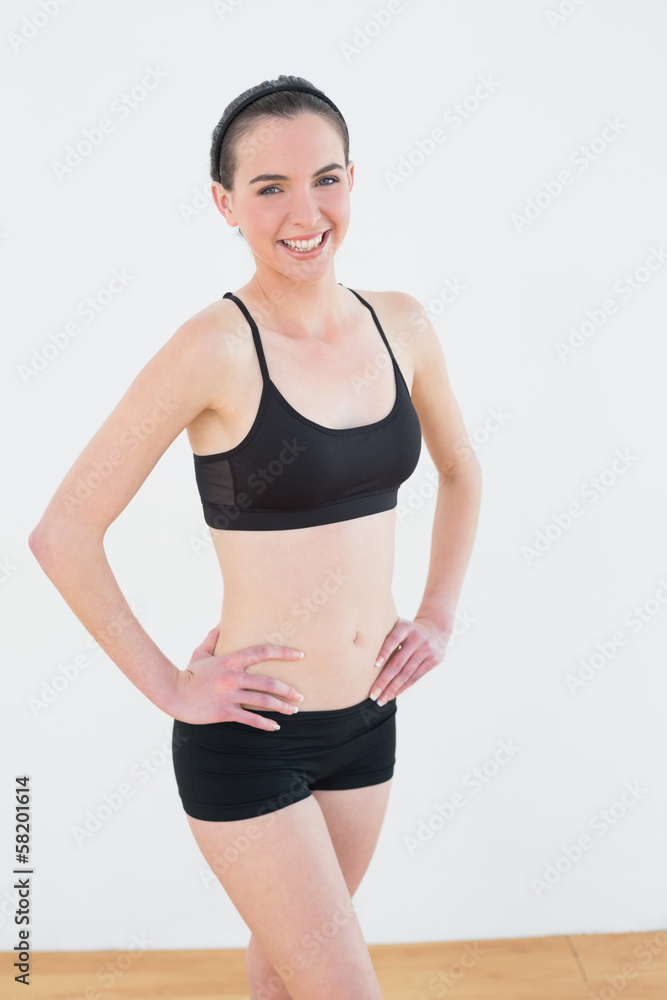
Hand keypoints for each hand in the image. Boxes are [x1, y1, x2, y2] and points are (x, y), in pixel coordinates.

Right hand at [170, 625, 304, 728]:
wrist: (173, 693)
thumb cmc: (188, 673)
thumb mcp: (201, 652)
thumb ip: (214, 637)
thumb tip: (222, 621)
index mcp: (230, 660)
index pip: (262, 652)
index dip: (283, 653)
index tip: (299, 655)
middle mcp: (233, 677)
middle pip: (268, 682)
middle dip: (287, 689)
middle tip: (299, 695)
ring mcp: (230, 695)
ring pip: (263, 701)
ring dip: (282, 706)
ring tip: (294, 710)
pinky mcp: (225, 712)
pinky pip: (250, 719)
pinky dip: (265, 723)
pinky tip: (276, 726)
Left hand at [369, 616, 449, 705]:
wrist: (436, 630)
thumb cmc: (408, 631)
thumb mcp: (399, 626)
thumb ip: (385, 634)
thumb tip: (362, 650)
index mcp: (405, 628)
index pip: (393, 640)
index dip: (384, 652)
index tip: (374, 665)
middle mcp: (417, 639)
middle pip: (398, 663)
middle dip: (384, 680)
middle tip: (372, 694)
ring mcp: (426, 650)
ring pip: (406, 674)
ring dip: (392, 689)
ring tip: (381, 699)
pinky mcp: (432, 661)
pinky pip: (414, 678)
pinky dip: (402, 688)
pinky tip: (392, 695)